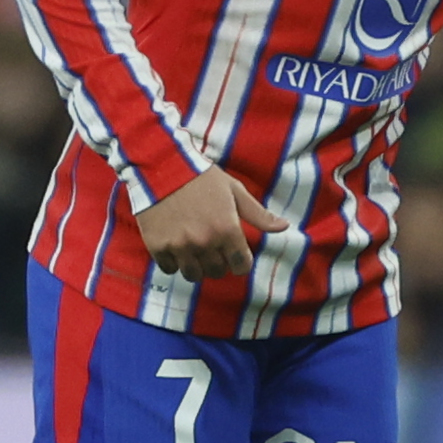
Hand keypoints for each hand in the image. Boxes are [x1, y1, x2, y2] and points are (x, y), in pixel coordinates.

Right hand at [136, 165, 291, 279]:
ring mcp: (180, 247)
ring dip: (196, 266)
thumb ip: (258, 214)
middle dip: (218, 263)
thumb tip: (284, 226)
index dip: (240, 261)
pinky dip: (174, 262)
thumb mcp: (234, 191)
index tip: (234, 254)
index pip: (241, 266)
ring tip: (193, 250)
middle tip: (212, 248)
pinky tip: (175, 247)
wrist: (161, 167)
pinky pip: (170, 269)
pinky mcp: (158, 247)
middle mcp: (205, 243)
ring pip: (193, 275)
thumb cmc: (201, 177)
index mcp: (227, 230)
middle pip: (217, 272)